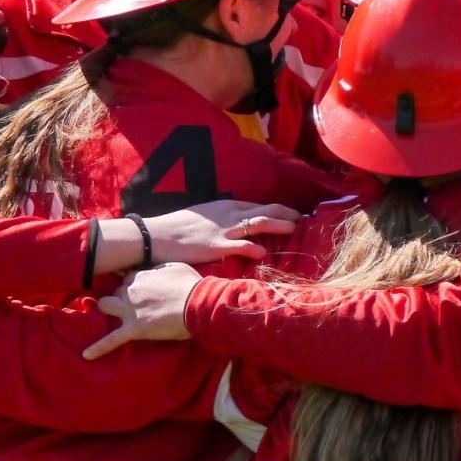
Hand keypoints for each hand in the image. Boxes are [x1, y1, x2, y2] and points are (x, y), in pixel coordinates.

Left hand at [84, 263, 202, 358]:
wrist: (197, 304)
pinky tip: (86, 355)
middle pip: (115, 290)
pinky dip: (98, 348)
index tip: (139, 289)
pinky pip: (111, 340)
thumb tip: (156, 271)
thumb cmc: (191, 285)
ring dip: (108, 309)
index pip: (126, 277)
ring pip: (105, 305)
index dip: (132, 284)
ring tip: (113, 316)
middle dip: (121, 296)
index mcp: (140, 274)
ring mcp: (130, 310)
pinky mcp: (134, 329)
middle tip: (134, 304)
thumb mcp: (176, 267)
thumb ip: (160, 268)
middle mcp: (131, 290)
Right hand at [144, 200, 299, 263]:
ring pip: (260, 223)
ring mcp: (224, 230)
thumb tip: (237, 224)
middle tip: (304, 219)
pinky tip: (265, 254)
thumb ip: (222, 218)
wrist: (156, 235)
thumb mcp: (204, 216)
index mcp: (226, 206)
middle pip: (266, 210)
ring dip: (281, 225)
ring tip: (296, 229)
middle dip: (288, 214)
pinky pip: (241, 246)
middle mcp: (229, 214)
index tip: (294, 214)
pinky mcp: (216, 246)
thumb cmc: (178, 227)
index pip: (260, 206)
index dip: (280, 210)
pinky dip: (255, 249)